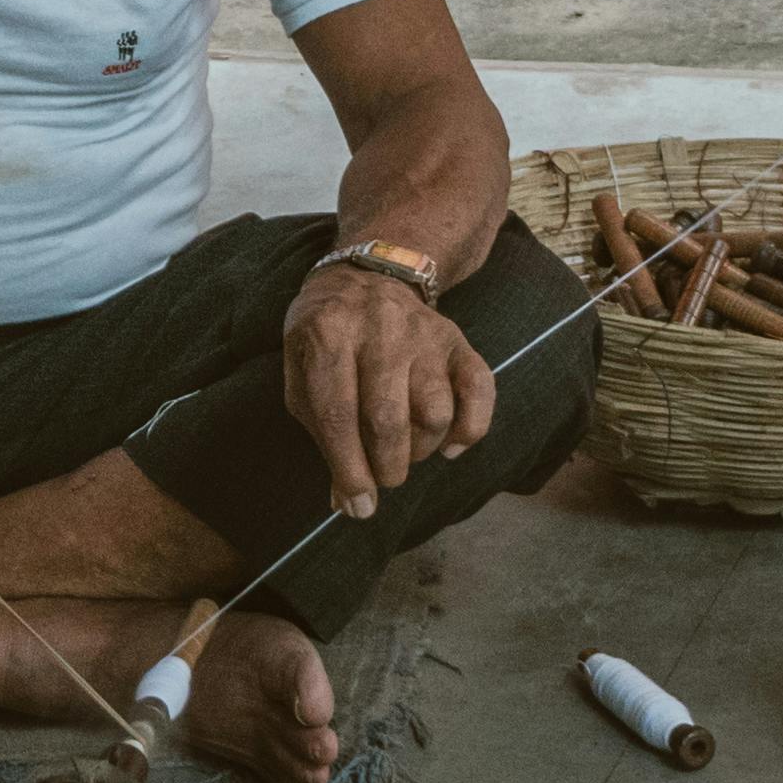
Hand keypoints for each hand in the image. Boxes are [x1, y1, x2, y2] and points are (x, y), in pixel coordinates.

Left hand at [283, 264, 495, 515]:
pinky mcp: (456, 340)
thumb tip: (346, 502)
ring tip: (406, 453)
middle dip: (386, 468)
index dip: (349, 470)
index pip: (338, 415)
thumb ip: (320, 434)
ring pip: (435, 412)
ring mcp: (423, 333)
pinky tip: (451, 446)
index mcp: (327, 335)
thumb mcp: (303, 376)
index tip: (358, 505)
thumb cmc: (326, 338)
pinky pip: (479, 390)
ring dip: (422, 451)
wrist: (365, 277)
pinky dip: (471, 429)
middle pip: (389, 419)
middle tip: (383, 479)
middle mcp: (379, 330)